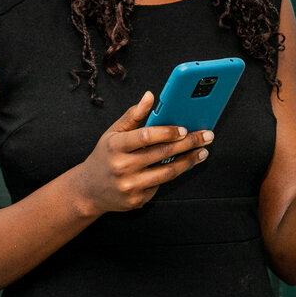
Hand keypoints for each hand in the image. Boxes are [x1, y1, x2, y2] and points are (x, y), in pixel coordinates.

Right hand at [71, 91, 213, 215]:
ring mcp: (130, 186)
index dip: (166, 132)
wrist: (88, 190)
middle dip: (188, 144)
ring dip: (188, 162)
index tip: (184, 129)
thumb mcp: (113, 133)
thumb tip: (150, 96)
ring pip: (167, 173)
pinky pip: (161, 185)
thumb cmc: (105, 156)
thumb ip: (133, 115)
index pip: (145, 136)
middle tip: (206, 137)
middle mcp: (122, 167)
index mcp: (115, 146)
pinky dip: (173, 174)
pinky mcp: (137, 200)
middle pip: (162, 154)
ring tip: (202, 152)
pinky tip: (183, 165)